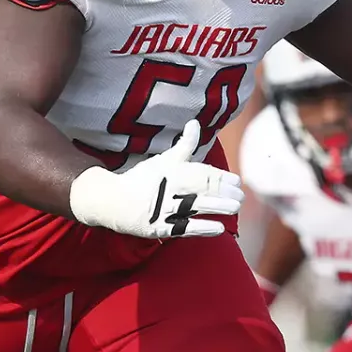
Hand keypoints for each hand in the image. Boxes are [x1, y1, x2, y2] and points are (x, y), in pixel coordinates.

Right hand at [69, 120, 242, 238]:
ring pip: (195, 207)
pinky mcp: (159, 227)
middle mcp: (167, 188)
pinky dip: (202, 228)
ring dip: (217, 208)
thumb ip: (183, 145)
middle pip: (200, 190)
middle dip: (223, 193)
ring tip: (235, 208)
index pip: (200, 174)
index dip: (220, 178)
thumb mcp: (163, 160)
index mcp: (169, 171)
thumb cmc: (141, 179)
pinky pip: (184, 228)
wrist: (111, 201)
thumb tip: (195, 123)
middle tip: (241, 196)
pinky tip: (220, 228)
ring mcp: (163, 209)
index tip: (236, 181)